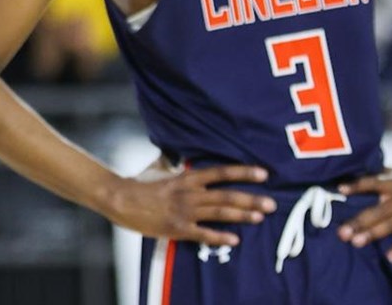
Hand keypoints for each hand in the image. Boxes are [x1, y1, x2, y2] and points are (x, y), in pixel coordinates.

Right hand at [102, 163, 275, 247]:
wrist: (119, 199)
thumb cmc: (138, 182)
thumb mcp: (157, 168)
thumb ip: (171, 162)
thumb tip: (175, 153)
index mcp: (186, 177)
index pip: (219, 173)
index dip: (242, 173)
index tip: (263, 174)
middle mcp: (189, 193)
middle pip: (226, 195)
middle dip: (250, 199)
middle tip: (272, 203)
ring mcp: (184, 211)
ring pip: (219, 212)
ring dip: (241, 215)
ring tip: (260, 217)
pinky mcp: (177, 228)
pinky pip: (203, 233)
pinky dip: (219, 237)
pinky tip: (235, 239)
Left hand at [337, 159, 391, 261]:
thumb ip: (373, 176)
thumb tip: (344, 175)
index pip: (373, 183)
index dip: (357, 185)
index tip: (340, 189)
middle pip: (378, 210)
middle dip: (359, 222)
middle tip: (342, 232)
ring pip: (390, 226)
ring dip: (372, 234)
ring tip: (356, 243)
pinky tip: (389, 259)